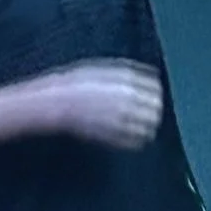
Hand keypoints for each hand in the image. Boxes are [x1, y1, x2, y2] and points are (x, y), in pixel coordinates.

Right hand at [44, 59, 163, 149]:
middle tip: (143, 112)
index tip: (148, 96)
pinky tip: (126, 134)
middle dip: (151, 109)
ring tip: (135, 124)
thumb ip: (130, 72)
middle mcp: (128, 99)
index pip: (156, 88)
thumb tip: (153, 76)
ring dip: (145, 126)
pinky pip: (136, 142)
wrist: (55, 102)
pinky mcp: (114, 137)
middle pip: (155, 108)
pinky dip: (135, 139)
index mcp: (126, 80)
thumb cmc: (76, 83)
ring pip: (149, 127)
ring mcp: (121, 119)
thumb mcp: (104, 68)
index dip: (153, 93)